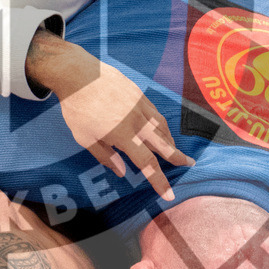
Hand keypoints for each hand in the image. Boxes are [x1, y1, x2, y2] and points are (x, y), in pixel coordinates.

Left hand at [27, 31, 192, 199]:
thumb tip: (122, 172)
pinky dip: (160, 123)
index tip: (169, 195)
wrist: (78, 74)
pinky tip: (159, 127)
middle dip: (177, 156)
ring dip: (170, 140)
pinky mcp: (139, 93)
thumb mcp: (86, 138)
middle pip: (163, 143)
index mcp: (124, 136)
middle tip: (190, 164)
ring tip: (173, 149)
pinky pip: (155, 112)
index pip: (147, 163)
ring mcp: (140, 105)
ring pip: (161, 126)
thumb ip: (105, 156)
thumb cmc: (78, 108)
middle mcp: (137, 121)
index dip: (159, 181)